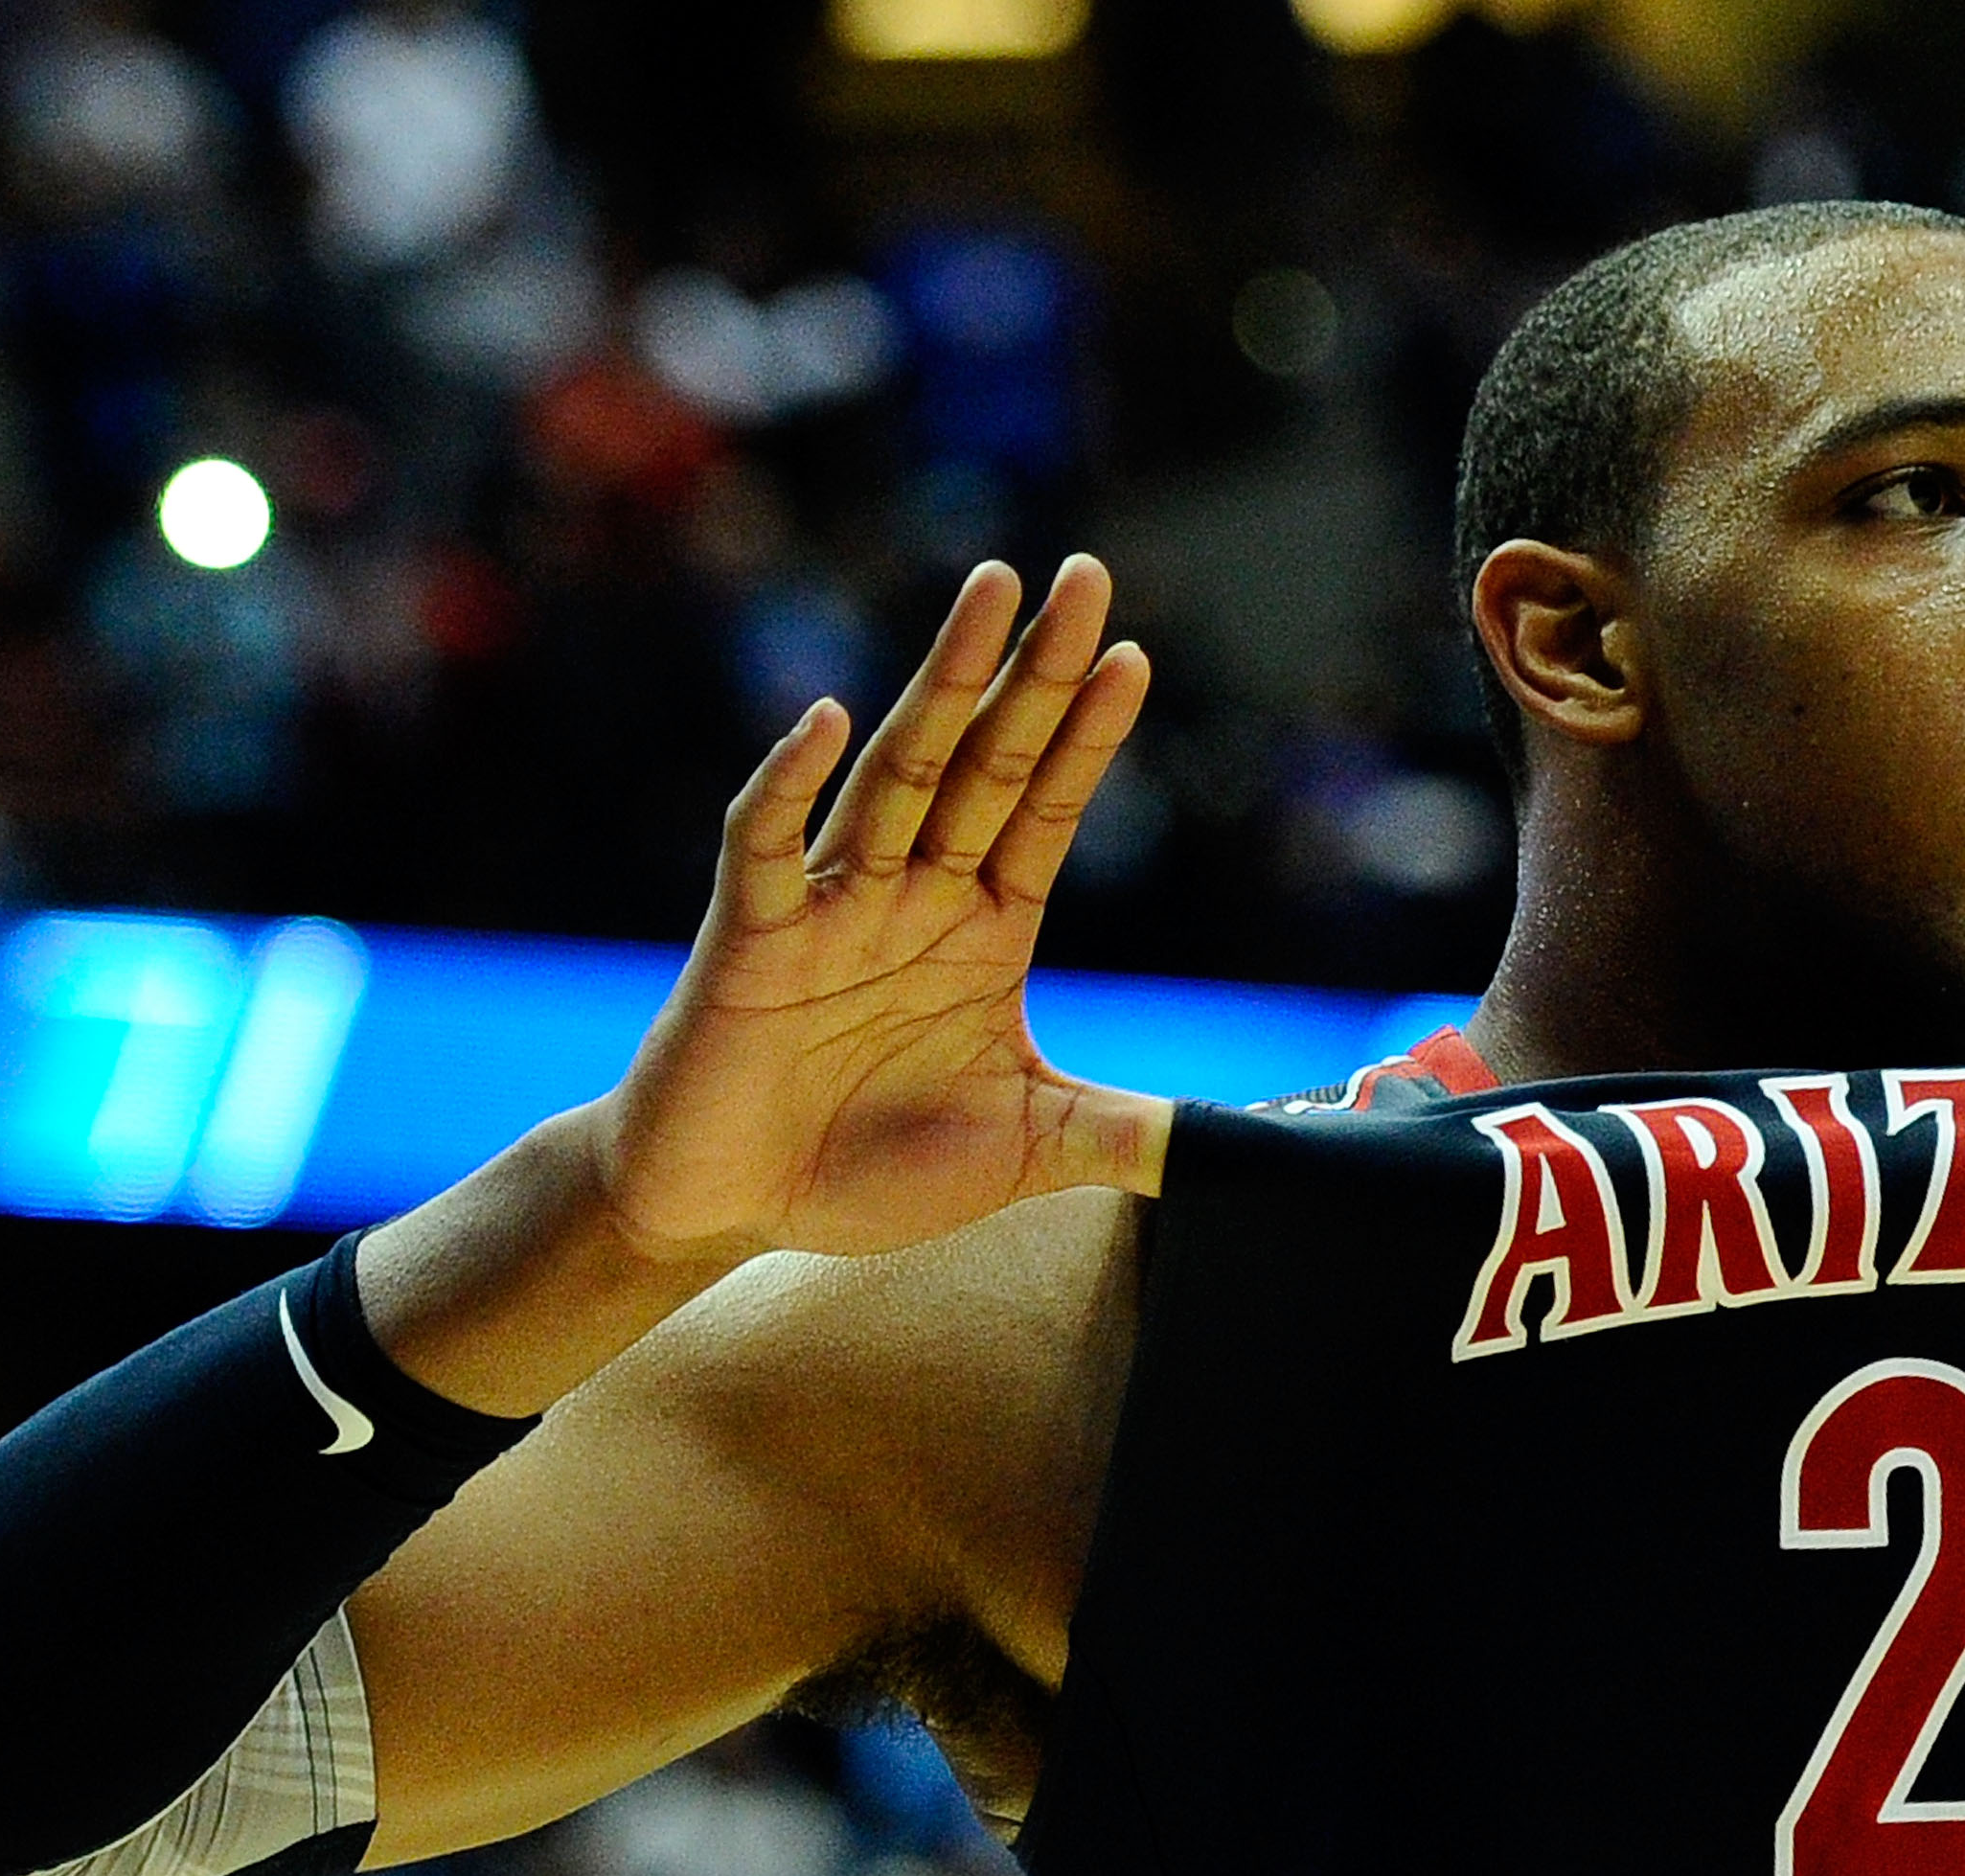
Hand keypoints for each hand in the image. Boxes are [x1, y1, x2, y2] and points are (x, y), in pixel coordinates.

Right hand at [590, 554, 1163, 1264]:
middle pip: (986, 762)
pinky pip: (767, 845)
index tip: (1136, 657)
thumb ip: (1119, 1136)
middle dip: (1035, 671)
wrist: (733, 1210)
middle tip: (1087, 576)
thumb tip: (1232, 1147)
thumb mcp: (1024, 1154)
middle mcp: (912, 896)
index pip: (1045, 811)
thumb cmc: (868, 1169)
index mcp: (980, 931)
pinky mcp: (751, 939)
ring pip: (897, 774)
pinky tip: (823, 718)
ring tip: (991, 593)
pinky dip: (789, 783)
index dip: (1087, 737)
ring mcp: (832, 907)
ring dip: (942, 685)